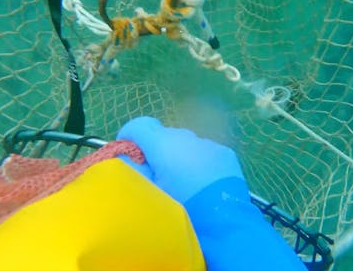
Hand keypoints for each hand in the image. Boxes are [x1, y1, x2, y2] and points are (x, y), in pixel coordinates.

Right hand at [116, 116, 244, 203]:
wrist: (224, 226)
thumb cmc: (179, 211)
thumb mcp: (146, 194)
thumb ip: (130, 170)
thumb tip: (125, 156)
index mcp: (165, 144)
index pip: (139, 125)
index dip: (128, 137)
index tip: (127, 156)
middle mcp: (188, 137)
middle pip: (162, 135)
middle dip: (154, 151)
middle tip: (153, 177)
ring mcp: (210, 144)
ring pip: (185, 144)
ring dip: (177, 156)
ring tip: (179, 183)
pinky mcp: (226, 155)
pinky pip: (204, 153)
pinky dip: (197, 162)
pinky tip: (200, 185)